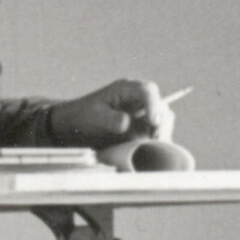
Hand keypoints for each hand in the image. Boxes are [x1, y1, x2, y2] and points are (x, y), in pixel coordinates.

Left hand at [47, 79, 170, 145]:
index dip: (153, 105)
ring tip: (154, 145)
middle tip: (156, 138)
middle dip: (161, 122)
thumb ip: (110, 119)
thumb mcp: (94, 116)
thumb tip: (127, 123)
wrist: (76, 127)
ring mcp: (143, 115)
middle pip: (161, 106)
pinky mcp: (144, 129)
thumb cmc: (83, 116)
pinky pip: (158, 134)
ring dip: (162, 133)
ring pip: (163, 121)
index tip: (153, 122)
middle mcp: (139, 100)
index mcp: (126, 89)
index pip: (147, 91)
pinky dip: (158, 142)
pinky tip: (152, 150)